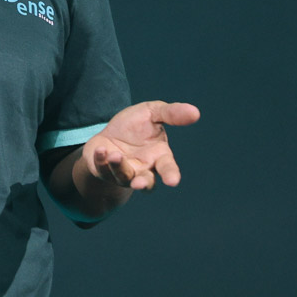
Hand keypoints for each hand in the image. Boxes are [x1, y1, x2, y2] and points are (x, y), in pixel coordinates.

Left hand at [82, 101, 199, 191]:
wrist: (110, 133)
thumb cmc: (136, 125)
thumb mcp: (152, 113)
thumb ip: (171, 114)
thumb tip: (195, 112)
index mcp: (159, 157)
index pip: (167, 167)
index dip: (171, 175)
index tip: (173, 181)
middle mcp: (143, 169)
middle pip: (147, 182)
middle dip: (144, 183)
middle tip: (139, 184)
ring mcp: (124, 173)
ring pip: (123, 176)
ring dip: (119, 167)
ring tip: (116, 155)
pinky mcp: (104, 171)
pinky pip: (102, 169)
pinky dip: (101, 161)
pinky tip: (102, 150)